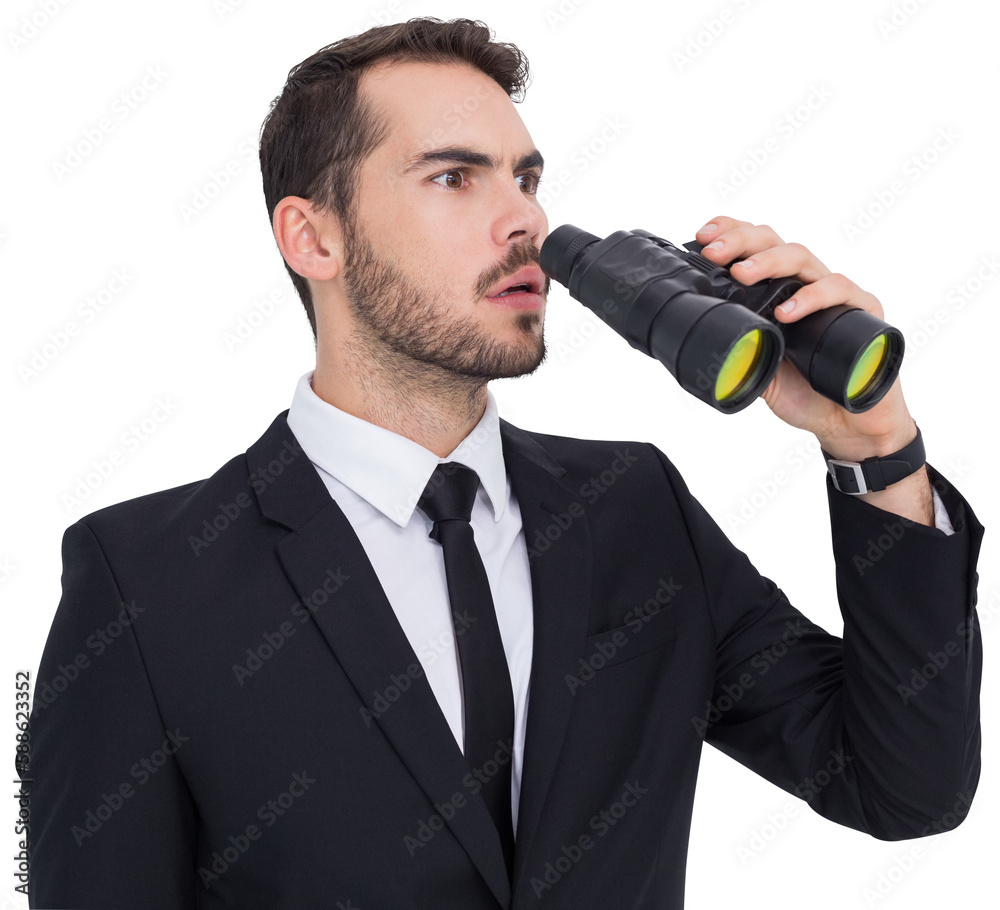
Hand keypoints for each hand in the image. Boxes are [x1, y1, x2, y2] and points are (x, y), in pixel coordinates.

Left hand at [694, 216, 916, 461]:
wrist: (848, 422)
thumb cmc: (806, 391)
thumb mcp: (759, 372)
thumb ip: (738, 353)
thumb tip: (701, 347)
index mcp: (778, 291)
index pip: (754, 247)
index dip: (730, 233)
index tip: (702, 237)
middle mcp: (805, 285)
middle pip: (773, 243)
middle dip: (739, 242)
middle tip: (713, 253)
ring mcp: (835, 295)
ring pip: (801, 258)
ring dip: (768, 261)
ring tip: (741, 275)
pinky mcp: (864, 310)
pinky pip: (838, 291)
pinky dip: (810, 298)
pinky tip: (785, 311)